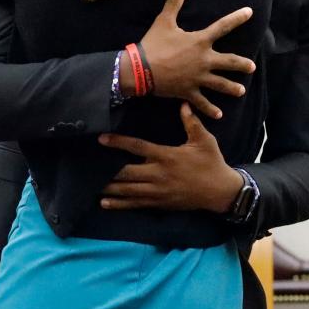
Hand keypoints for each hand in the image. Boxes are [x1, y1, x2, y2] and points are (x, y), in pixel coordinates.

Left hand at [97, 102, 244, 212]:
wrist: (220, 191)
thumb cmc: (212, 163)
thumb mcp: (204, 140)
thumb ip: (192, 122)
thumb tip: (183, 104)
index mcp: (166, 156)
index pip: (137, 147)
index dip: (118, 143)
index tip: (101, 138)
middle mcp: (158, 174)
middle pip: (126, 172)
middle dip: (106, 170)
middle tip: (88, 166)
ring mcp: (157, 191)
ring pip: (127, 190)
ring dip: (108, 188)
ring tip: (91, 184)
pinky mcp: (159, 202)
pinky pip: (135, 204)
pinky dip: (119, 204)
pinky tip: (104, 203)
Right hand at [124, 0, 255, 118]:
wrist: (140, 70)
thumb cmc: (153, 44)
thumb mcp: (164, 20)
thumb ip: (174, 0)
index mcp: (200, 41)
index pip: (223, 27)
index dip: (237, 18)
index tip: (250, 12)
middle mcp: (204, 60)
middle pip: (229, 62)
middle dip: (242, 64)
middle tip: (252, 67)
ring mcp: (198, 78)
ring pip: (220, 84)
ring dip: (232, 88)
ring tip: (241, 91)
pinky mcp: (189, 91)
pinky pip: (202, 102)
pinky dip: (210, 109)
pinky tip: (219, 115)